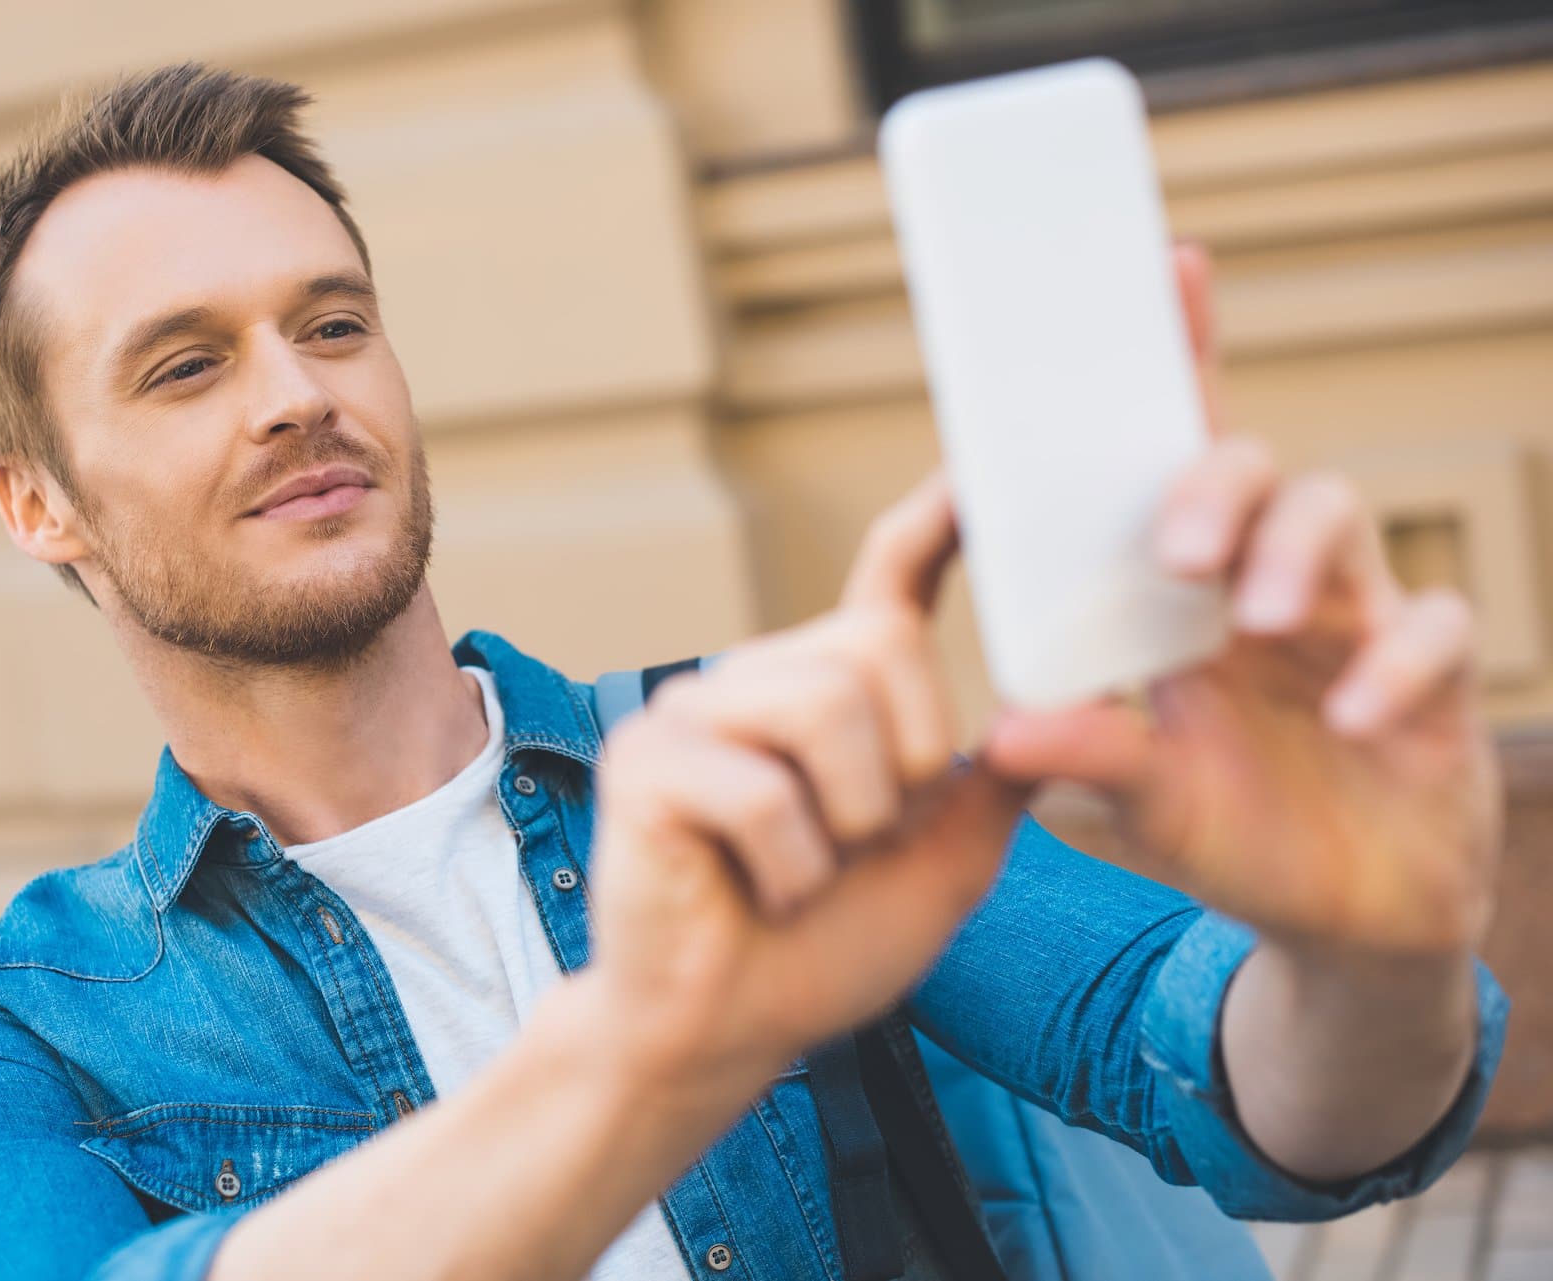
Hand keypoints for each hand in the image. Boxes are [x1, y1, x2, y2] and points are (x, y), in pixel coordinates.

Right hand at [586, 474, 1031, 1091]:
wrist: (725, 1032)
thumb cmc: (823, 946)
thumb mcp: (942, 862)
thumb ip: (991, 783)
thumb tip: (1059, 708)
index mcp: (826, 688)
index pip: (887, 581)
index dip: (934, 524)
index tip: (979, 475)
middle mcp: (755, 679)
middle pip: (879, 646)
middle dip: (906, 764)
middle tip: (862, 841)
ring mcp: (690, 713)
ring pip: (824, 707)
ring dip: (848, 821)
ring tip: (809, 868)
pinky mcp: (644, 765)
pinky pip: (763, 791)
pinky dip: (789, 869)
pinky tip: (759, 892)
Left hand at [984, 244, 1502, 959]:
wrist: (1345, 919)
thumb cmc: (1237, 829)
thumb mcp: (1145, 797)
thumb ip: (1086, 754)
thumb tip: (1000, 733)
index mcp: (1189, 596)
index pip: (1177, 460)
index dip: (1182, 361)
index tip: (1168, 269)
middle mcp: (1271, 585)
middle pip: (1256, 471)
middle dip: (1215, 485)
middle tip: (1177, 549)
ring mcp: (1356, 626)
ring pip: (1343, 520)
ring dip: (1295, 556)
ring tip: (1260, 617)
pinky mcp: (1432, 686)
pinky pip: (1435, 634)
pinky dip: (1394, 667)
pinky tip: (1353, 718)